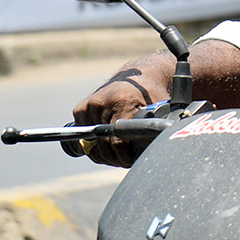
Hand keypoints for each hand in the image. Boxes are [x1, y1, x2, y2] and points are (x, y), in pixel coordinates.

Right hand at [72, 53, 173, 167]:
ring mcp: (89, 106)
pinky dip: (93, 147)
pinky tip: (106, 149)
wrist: (136, 76)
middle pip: (103, 144)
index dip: (124, 156)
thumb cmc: (150, 93)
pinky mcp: (80, 109)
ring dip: (103, 155)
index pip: (117, 140)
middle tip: (125, 162)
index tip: (131, 161)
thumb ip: (156, 126)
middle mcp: (101, 103)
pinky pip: (83, 138)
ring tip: (117, 158)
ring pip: (91, 144)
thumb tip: (158, 150)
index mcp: (122, 101)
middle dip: (115, 158)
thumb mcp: (159, 107)